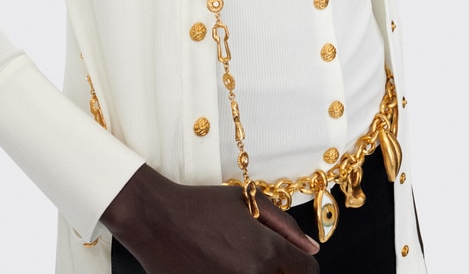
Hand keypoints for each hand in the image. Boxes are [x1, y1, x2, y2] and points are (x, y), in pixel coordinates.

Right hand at [102, 164, 319, 273]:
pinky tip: (222, 268)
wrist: (157, 219)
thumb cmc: (201, 206)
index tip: (290, 258)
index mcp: (266, 252)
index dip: (302, 263)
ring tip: (239, 262)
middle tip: (263, 259)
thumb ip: (285, 225)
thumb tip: (311, 249)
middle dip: (283, 273)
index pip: (308, 271)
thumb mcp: (246, 202)